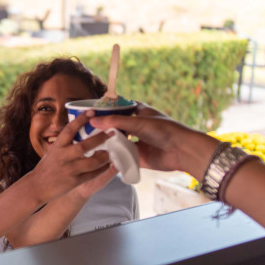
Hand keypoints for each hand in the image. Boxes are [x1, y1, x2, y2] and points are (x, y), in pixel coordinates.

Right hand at [33, 109, 112, 201]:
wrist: (37, 186)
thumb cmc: (47, 167)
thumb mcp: (53, 151)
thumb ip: (66, 143)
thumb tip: (80, 131)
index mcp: (57, 146)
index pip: (70, 129)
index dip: (81, 119)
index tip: (92, 112)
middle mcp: (64, 156)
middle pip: (85, 145)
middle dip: (100, 138)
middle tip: (111, 132)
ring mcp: (70, 169)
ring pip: (93, 161)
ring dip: (105, 156)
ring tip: (110, 152)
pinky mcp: (75, 181)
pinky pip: (93, 174)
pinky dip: (102, 169)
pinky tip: (107, 165)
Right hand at [89, 103, 218, 176]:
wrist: (181, 151)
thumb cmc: (164, 130)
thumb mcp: (137, 122)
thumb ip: (114, 121)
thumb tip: (92, 121)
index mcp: (138, 112)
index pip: (117, 108)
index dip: (104, 110)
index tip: (88, 112)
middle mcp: (135, 126)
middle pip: (114, 126)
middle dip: (101, 128)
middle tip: (83, 129)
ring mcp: (135, 141)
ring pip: (116, 141)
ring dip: (105, 142)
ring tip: (87, 142)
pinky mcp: (136, 156)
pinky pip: (121, 156)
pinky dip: (112, 155)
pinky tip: (98, 155)